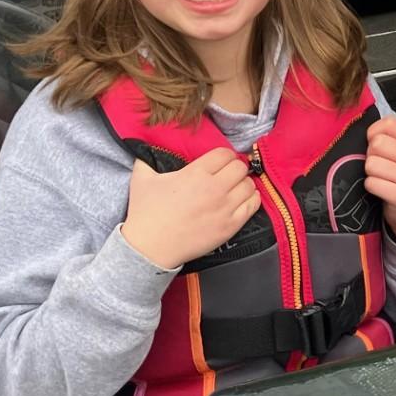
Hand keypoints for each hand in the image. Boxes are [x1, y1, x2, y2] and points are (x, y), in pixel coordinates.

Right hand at [121, 149, 259, 268]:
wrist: (151, 247)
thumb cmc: (146, 212)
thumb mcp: (142, 178)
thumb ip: (147, 158)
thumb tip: (147, 148)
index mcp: (196, 173)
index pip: (225, 154)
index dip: (225, 155)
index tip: (221, 161)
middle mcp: (215, 188)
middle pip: (240, 167)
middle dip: (235, 168)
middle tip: (228, 174)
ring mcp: (225, 208)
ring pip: (249, 185)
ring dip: (244, 183)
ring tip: (236, 187)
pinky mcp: (231, 226)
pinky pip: (253, 205)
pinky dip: (251, 199)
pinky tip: (244, 199)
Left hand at [366, 117, 395, 240]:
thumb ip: (389, 139)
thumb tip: (368, 131)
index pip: (389, 123)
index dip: (374, 133)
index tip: (377, 146)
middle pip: (377, 143)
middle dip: (371, 155)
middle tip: (379, 167)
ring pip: (371, 164)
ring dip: (370, 173)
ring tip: (381, 179)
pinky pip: (371, 183)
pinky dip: (371, 187)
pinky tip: (381, 190)